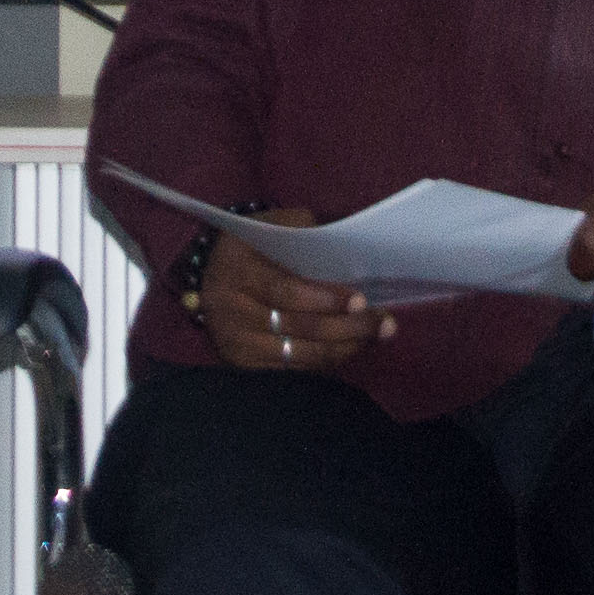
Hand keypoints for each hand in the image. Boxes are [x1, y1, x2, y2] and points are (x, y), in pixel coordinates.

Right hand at [200, 215, 391, 373]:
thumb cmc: (252, 246)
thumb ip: (304, 229)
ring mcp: (235, 342)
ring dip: (344, 347)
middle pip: (298, 326)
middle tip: (382, 323)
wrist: (211, 275)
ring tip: (375, 336)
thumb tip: (348, 243)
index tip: (361, 300)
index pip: (285, 290)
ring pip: (299, 353)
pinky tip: (350, 347)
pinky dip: (325, 361)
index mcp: (237, 268)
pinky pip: (293, 368)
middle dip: (346, 327)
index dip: (325, 298)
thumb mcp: (269, 225)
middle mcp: (230, 309)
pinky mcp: (242, 364)